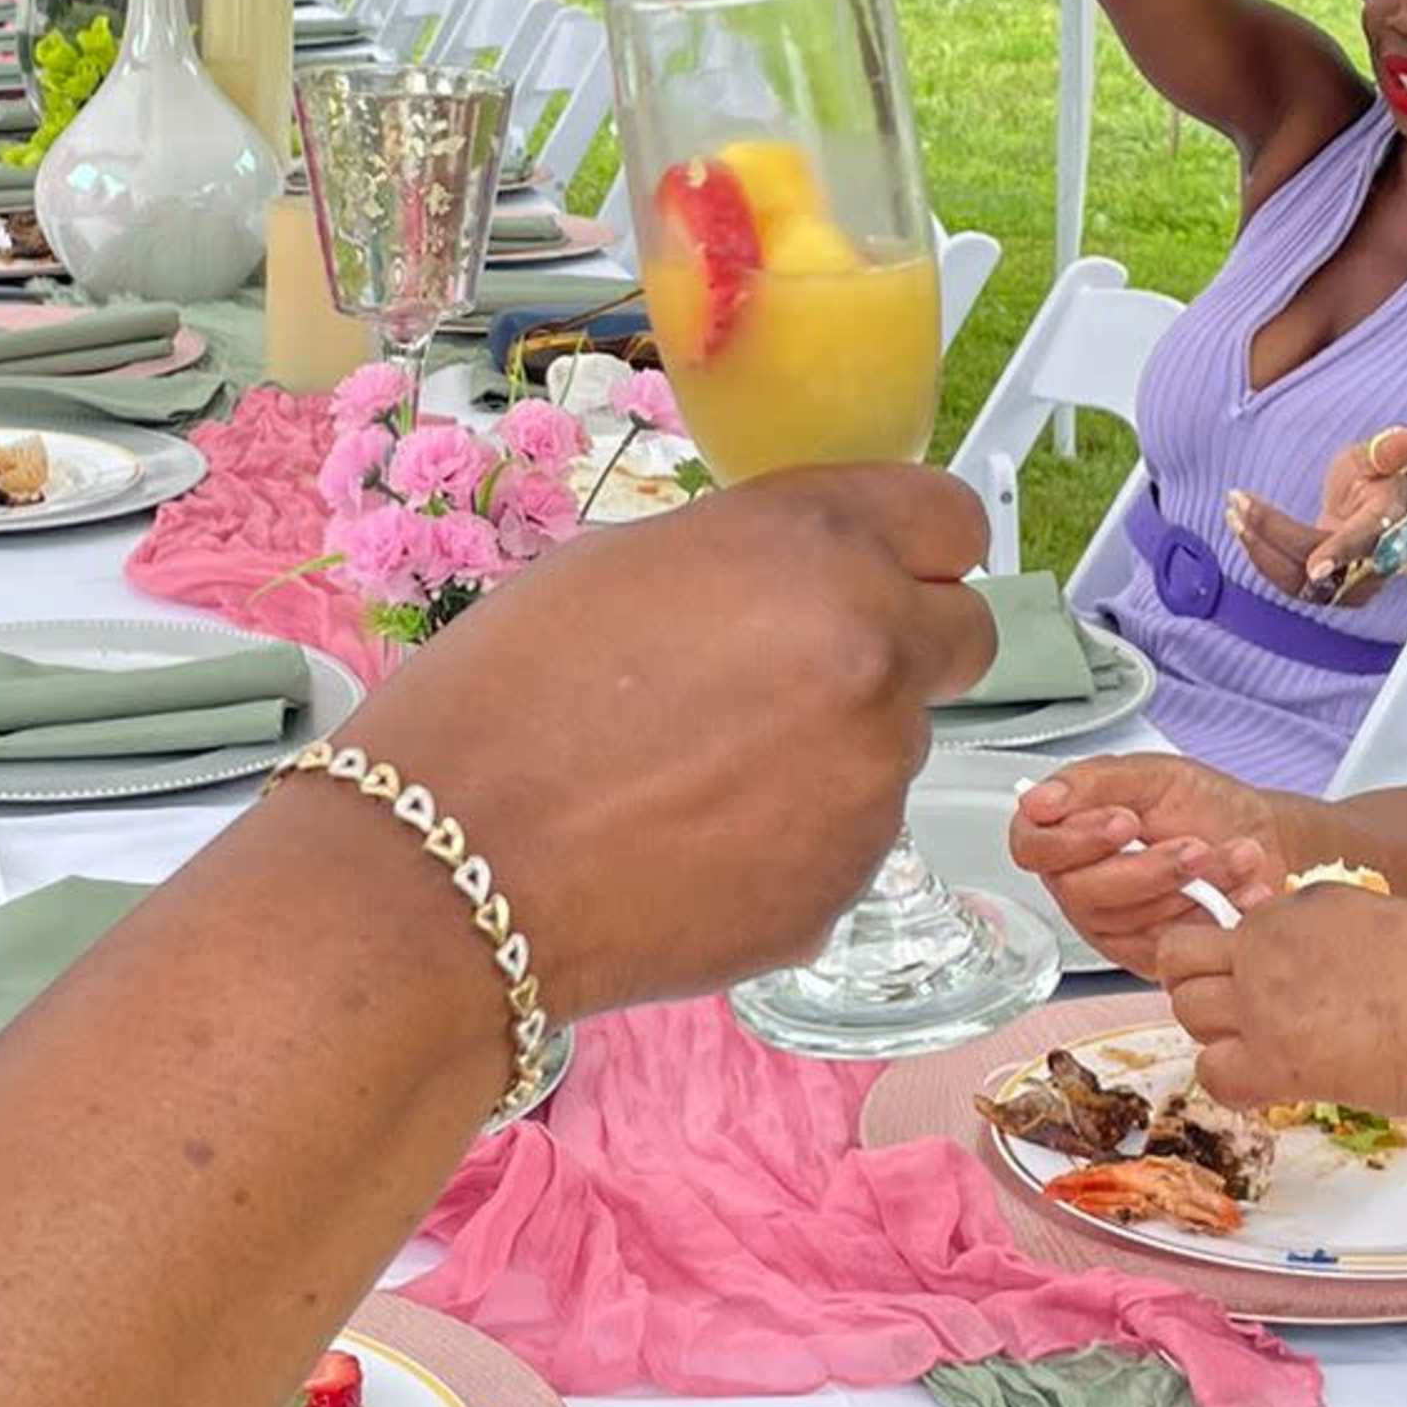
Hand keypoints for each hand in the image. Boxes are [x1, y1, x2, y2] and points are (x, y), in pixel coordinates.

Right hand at [372, 464, 998, 1019]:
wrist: (449, 868)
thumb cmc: (501, 701)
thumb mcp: (625, 563)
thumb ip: (752, 559)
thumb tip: (802, 583)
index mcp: (815, 547)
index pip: (951, 521)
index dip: (921, 547)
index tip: (895, 567)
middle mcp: (869, 656)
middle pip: (957, 639)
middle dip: (900, 648)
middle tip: (799, 676)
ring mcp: (870, 783)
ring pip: (895, 746)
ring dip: (833, 750)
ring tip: (698, 772)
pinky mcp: (845, 885)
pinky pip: (847, 840)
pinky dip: (794, 836)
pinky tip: (691, 839)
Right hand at [1008, 751, 1300, 974]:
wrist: (1265, 839)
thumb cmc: (1204, 806)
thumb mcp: (1152, 775)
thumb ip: (1093, 781)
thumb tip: (1037, 800)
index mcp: (1068, 835)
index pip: (1032, 847)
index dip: (1072, 840)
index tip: (1124, 822)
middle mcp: (1080, 885)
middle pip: (1081, 892)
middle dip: (1148, 869)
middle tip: (1195, 846)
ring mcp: (1113, 925)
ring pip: (1128, 920)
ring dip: (1189, 887)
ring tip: (1234, 856)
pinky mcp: (1149, 956)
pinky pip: (1165, 945)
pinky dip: (1212, 914)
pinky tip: (1242, 890)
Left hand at [1151, 871, 1406, 1120]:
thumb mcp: (1401, 927)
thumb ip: (1351, 943)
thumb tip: (1343, 973)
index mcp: (1309, 902)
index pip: (1239, 926)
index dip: (1243, 959)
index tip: (1267, 983)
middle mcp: (1272, 942)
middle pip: (1183, 956)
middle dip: (1201, 985)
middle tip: (1242, 1016)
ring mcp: (1264, 999)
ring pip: (1186, 1011)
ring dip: (1214, 1034)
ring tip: (1263, 1054)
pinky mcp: (1276, 1059)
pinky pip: (1213, 1074)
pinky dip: (1232, 1085)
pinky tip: (1269, 1088)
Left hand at [1227, 421, 1406, 608]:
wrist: (1394, 519)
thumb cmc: (1384, 482)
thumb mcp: (1385, 459)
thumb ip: (1391, 451)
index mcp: (1385, 527)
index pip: (1362, 543)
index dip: (1339, 553)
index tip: (1316, 567)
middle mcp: (1368, 563)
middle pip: (1315, 560)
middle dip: (1273, 534)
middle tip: (1239, 502)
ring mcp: (1347, 583)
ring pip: (1297, 581)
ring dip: (1260, 549)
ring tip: (1234, 515)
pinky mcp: (1326, 590)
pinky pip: (1289, 582)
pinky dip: (1262, 558)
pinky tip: (1242, 530)